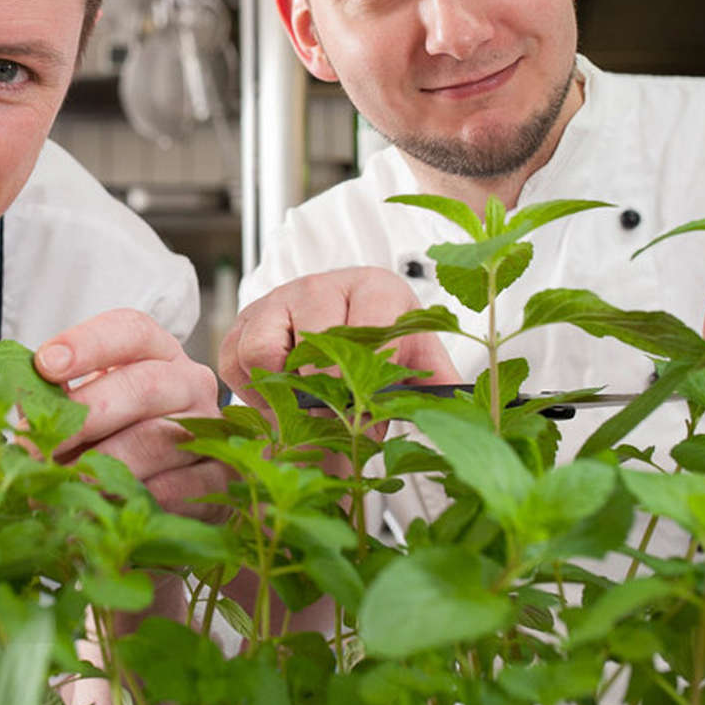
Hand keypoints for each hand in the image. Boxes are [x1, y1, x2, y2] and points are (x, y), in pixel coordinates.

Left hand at [33, 309, 225, 518]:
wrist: (161, 500)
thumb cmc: (111, 441)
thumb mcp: (85, 412)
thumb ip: (58, 402)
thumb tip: (25, 410)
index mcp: (157, 353)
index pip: (130, 331)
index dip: (87, 343)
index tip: (44, 365)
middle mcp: (190, 383)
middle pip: (143, 384)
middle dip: (86, 413)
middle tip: (40, 443)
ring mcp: (211, 430)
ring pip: (155, 440)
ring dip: (100, 466)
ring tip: (58, 486)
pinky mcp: (220, 479)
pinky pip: (177, 488)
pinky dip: (133, 500)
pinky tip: (98, 509)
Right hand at [219, 266, 461, 408]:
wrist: (344, 318)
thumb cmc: (383, 345)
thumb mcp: (417, 360)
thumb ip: (437, 386)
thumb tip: (469, 414)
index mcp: (374, 288)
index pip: (367, 329)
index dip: (365, 377)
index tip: (369, 407)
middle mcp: (321, 285)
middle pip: (311, 341)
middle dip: (324, 392)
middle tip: (336, 419)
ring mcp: (277, 300)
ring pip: (262, 350)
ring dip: (282, 390)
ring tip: (305, 407)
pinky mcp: (243, 320)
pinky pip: (234, 360)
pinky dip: (253, 390)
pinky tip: (281, 396)